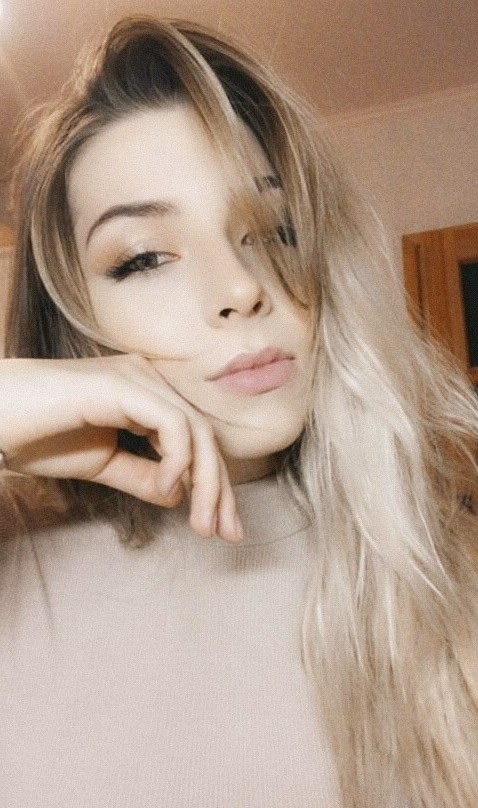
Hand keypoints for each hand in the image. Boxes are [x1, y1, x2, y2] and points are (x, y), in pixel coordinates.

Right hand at [0, 354, 242, 541]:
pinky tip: (168, 488)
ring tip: (202, 523)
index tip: (221, 528)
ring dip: (206, 481)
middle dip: (220, 488)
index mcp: (144, 395)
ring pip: (196, 430)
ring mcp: (136, 378)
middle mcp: (147, 380)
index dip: (215, 484)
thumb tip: (178, 494)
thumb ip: (141, 475)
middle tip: (225, 533)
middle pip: (205, 435)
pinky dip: (177, 458)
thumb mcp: (101, 464)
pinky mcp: (121, 385)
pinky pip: (170, 423)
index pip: (196, 439)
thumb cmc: (36, 437)